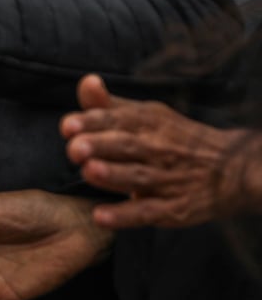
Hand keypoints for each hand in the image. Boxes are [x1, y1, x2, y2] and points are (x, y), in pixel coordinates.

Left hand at [62, 74, 261, 228]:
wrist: (232, 169)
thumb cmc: (171, 139)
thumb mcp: (146, 117)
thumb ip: (108, 106)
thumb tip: (87, 82)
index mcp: (150, 123)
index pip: (120, 119)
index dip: (93, 122)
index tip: (68, 126)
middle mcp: (160, 149)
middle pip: (128, 146)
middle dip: (100, 145)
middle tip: (74, 148)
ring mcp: (168, 179)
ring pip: (139, 177)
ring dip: (113, 175)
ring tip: (89, 171)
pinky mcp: (175, 208)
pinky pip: (149, 212)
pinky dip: (125, 216)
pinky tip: (101, 217)